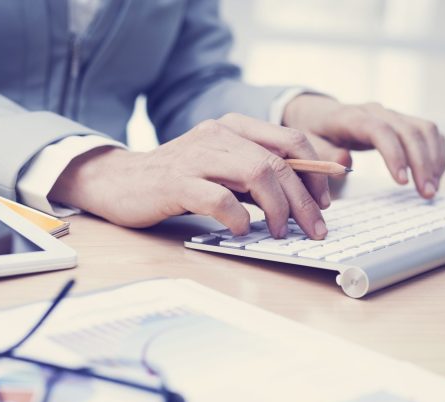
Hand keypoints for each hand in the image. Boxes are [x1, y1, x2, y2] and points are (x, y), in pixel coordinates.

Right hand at [49, 113, 329, 238]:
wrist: (120, 181)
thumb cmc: (179, 180)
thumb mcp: (223, 171)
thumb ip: (256, 176)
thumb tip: (301, 198)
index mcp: (235, 127)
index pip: (291, 141)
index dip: (316, 173)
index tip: (324, 204)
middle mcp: (219, 135)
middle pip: (279, 162)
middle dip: (304, 200)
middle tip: (315, 229)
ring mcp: (198, 156)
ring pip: (257, 174)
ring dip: (279, 209)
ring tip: (280, 232)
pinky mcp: (177, 182)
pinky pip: (220, 198)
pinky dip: (238, 218)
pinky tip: (239, 231)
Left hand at [282, 94, 444, 197]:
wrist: (319, 113)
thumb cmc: (314, 131)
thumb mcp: (309, 144)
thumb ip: (324, 154)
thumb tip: (345, 165)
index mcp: (352, 117)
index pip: (380, 130)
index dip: (394, 154)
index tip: (401, 182)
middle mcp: (377, 112)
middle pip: (409, 131)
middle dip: (422, 163)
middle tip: (426, 193)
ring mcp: (393, 115)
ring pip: (425, 129)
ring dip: (434, 159)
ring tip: (431, 189)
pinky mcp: (403, 121)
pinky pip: (428, 132)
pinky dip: (436, 153)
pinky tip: (435, 175)